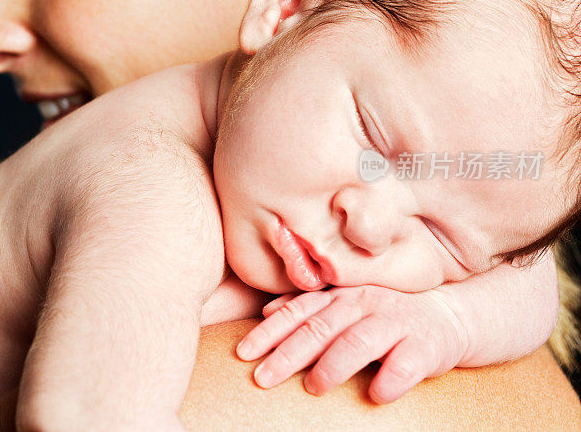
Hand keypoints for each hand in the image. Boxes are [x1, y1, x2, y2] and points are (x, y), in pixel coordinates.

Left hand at [235, 286, 469, 403]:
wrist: (447, 316)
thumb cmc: (384, 314)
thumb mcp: (345, 303)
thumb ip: (308, 306)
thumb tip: (266, 310)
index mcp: (341, 296)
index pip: (298, 312)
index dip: (269, 332)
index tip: (243, 353)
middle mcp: (364, 304)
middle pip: (320, 328)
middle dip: (288, 353)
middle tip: (262, 377)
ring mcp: (395, 323)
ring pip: (358, 342)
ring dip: (332, 365)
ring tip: (314, 386)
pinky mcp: (425, 346)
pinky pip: (405, 364)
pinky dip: (389, 380)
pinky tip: (375, 395)